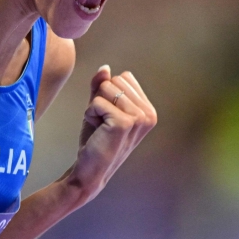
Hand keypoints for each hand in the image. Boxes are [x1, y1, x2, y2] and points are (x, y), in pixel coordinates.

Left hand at [66, 65, 157, 201]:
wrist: (90, 170)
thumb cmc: (96, 140)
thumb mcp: (100, 108)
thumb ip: (102, 87)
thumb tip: (105, 68)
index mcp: (148, 110)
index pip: (124, 77)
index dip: (108, 93)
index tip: (109, 116)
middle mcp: (148, 114)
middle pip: (115, 80)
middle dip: (101, 98)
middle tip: (103, 123)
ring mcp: (139, 118)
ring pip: (105, 88)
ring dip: (95, 107)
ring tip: (101, 127)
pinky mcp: (124, 123)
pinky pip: (97, 101)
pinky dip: (90, 113)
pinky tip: (97, 131)